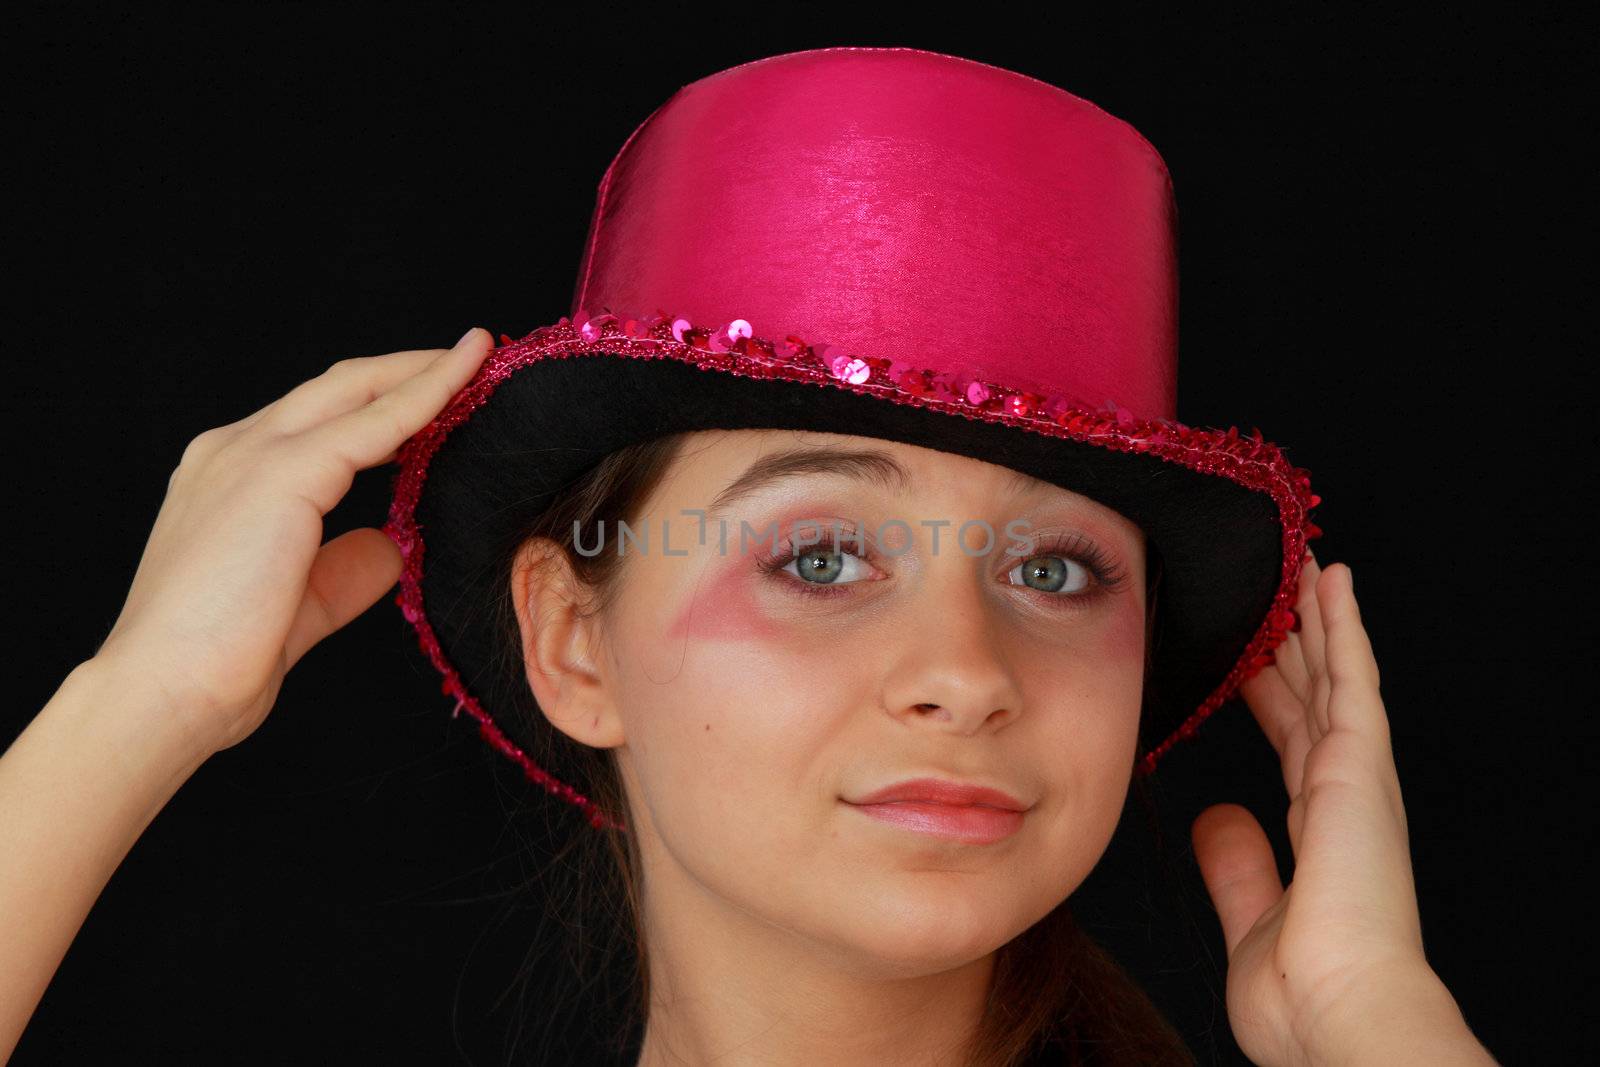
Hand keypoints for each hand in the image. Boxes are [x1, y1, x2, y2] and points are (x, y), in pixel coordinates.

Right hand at [91, 327, 492, 760]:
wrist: (165, 690)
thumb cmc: (219, 661)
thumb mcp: (299, 602)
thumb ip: (342, 569)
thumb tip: (388, 546)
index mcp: (232, 475)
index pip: (319, 420)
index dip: (382, 403)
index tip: (439, 397)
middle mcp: (236, 449)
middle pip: (340, 387)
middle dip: (407, 368)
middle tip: (474, 357)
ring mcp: (254, 454)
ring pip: (358, 390)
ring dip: (424, 371)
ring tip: (481, 357)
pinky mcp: (283, 473)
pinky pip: (376, 422)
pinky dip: (426, 394)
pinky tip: (466, 378)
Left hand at [1190, 553, 1490, 1065]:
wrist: (1340, 1015)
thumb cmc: (1304, 992)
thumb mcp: (1251, 913)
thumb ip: (1236, 864)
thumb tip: (1215, 818)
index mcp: (1320, 832)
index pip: (1291, 743)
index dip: (1276, 695)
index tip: (1255, 660)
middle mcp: (1344, 796)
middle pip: (1316, 698)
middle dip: (1299, 645)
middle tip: (1281, 595)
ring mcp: (1357, 778)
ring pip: (1334, 675)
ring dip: (1320, 618)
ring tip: (1307, 566)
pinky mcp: (1362, 766)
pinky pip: (1351, 677)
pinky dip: (1343, 626)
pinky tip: (1333, 579)